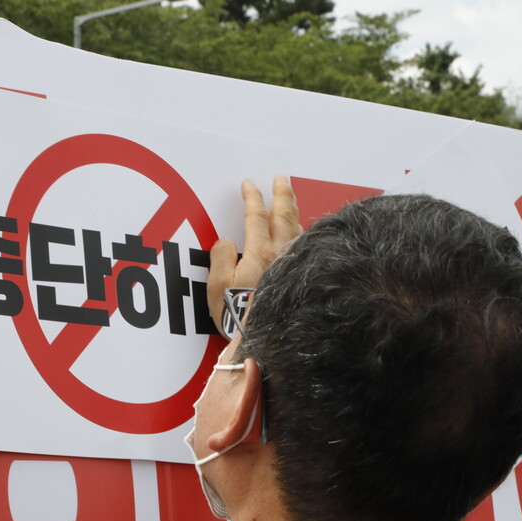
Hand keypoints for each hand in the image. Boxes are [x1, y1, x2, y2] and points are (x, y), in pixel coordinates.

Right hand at [208, 176, 300, 335]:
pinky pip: (304, 247)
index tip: (249, 184)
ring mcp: (293, 267)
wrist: (265, 341)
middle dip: (282, 194)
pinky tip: (300, 234)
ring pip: (297, 230)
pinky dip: (302, 233)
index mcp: (259, 253)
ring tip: (291, 200)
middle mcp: (281, 256)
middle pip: (284, 216)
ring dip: (294, 211)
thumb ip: (221, 257)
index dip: (252, 198)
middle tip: (282, 178)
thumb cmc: (238, 316)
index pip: (256, 217)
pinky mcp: (300, 279)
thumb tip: (227, 241)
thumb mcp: (216, 285)